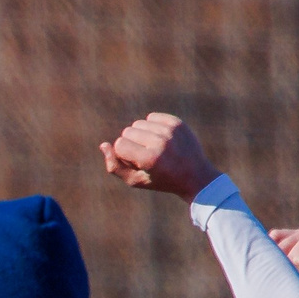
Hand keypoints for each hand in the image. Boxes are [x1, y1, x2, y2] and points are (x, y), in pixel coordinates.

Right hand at [98, 113, 221, 201]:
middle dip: (131, 143)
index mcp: (149, 159)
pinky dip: (151, 126)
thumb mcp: (135, 180)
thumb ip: (114, 166)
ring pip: (138, 123)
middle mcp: (160, 142)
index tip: (135, 163)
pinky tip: (159, 137)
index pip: (119, 144)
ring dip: (140, 134)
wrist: (195, 175)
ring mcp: (170, 131)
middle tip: (145, 155)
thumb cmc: (160, 180)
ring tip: (152, 146)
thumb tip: (103, 145)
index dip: (123, 154)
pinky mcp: (177, 123)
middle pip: (128, 131)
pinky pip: (152, 117)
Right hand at [274, 223, 298, 295]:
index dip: (297, 276)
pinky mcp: (293, 234)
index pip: (297, 259)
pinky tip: (280, 265)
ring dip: (279, 266)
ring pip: (275, 250)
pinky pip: (273, 241)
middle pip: (285, 255)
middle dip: (288, 271)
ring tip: (295, 276)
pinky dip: (271, 254)